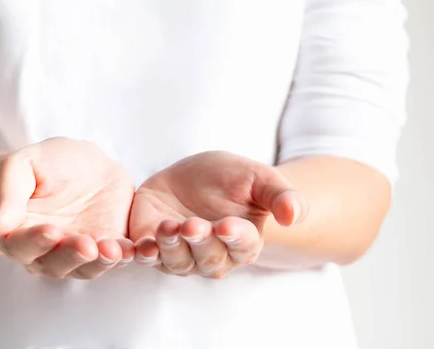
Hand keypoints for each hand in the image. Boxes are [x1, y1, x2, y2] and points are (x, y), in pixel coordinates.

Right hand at [0, 137, 134, 279]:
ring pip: (87, 267)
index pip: (21, 246)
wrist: (82, 162)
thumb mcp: (22, 165)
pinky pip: (116, 258)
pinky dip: (124, 256)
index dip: (35, 241)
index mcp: (19, 233)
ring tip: (112, 250)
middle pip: (55, 264)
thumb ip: (9, 194)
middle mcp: (48, 252)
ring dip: (100, 262)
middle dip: (71, 256)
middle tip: (86, 245)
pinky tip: (132, 249)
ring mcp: (80, 253)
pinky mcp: (110, 248)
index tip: (50, 230)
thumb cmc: (45, 164)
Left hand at [129, 151, 307, 277]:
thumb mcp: (258, 178)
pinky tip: (140, 247)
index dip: (235, 237)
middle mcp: (212, 255)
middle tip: (193, 224)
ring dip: (171, 248)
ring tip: (168, 227)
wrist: (193, 176)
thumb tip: (296, 216)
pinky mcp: (152, 245)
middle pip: (208, 258)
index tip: (227, 225)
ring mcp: (180, 254)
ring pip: (177, 261)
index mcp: (243, 241)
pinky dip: (143, 255)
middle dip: (200, 242)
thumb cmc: (231, 178)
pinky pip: (147, 257)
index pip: (243, 245)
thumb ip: (280, 196)